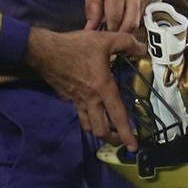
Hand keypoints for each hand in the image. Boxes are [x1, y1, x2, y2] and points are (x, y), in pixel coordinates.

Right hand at [25, 27, 143, 150]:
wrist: (45, 51)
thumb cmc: (75, 46)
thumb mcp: (104, 40)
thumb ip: (126, 42)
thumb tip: (142, 48)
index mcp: (102, 87)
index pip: (117, 116)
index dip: (127, 133)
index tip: (133, 147)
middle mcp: (91, 99)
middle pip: (101, 130)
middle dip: (113, 139)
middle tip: (122, 139)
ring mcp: (78, 101)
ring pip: (90, 126)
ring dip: (100, 132)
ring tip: (109, 131)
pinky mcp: (69, 98)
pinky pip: (81, 114)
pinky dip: (89, 119)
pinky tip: (93, 112)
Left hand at [83, 0, 159, 32]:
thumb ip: (91, 8)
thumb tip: (90, 30)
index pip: (115, 18)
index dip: (109, 30)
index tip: (105, 34)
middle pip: (131, 23)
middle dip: (122, 32)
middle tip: (114, 33)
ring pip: (140, 19)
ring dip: (130, 22)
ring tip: (122, 17)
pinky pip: (148, 12)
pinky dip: (139, 14)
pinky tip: (132, 6)